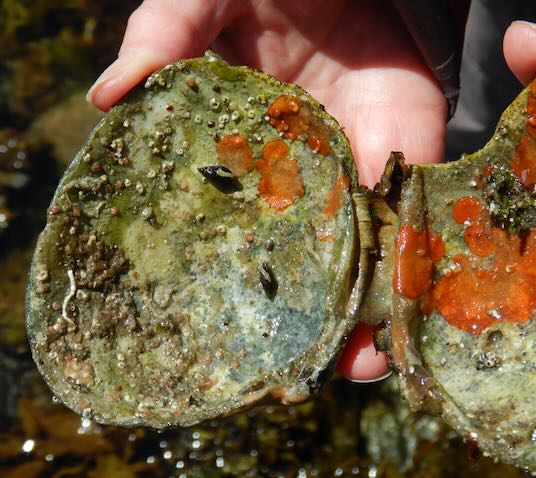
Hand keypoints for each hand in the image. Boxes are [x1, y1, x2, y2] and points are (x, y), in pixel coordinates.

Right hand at [87, 0, 447, 381]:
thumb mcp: (200, 6)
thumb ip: (161, 41)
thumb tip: (108, 98)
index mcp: (251, 152)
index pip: (246, 230)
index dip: (245, 278)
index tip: (242, 335)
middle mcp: (306, 171)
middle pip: (311, 256)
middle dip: (315, 314)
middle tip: (313, 370)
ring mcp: (360, 162)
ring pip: (367, 248)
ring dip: (370, 304)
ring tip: (362, 361)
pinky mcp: (409, 144)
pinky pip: (414, 207)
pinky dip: (413, 252)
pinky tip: (406, 301)